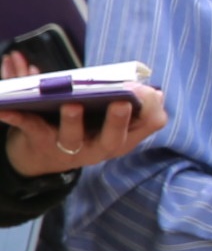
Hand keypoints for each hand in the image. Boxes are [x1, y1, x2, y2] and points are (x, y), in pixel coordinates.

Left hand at [0, 59, 166, 176]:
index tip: (151, 94)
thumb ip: (134, 105)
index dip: (151, 111)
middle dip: (118, 122)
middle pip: (112, 138)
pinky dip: (15, 115)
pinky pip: (29, 127)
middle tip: (120, 103)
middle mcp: (99, 147)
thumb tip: (157, 92)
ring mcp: (70, 148)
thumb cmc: (82, 129)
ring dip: (72, 120)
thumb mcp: (111, 123)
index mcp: (122, 137)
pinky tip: (4, 105)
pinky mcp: (40, 143)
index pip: (147, 126)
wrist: (40, 158)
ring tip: (71, 104)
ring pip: (72, 136)